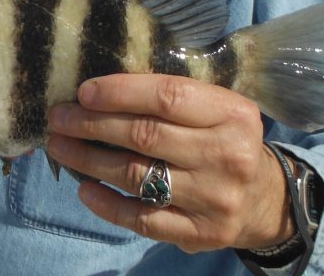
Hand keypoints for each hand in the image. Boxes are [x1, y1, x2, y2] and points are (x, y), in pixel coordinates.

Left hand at [46, 73, 292, 252]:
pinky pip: (143, 219)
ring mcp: (215, 199)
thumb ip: (172, 97)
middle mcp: (228, 156)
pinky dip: (108, 204)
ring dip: (88, 160)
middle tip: (58, 118)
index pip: (167, 96)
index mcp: (233, 113)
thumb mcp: (216, 108)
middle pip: (145, 135)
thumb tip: (99, 89)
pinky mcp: (201, 234)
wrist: (265, 199)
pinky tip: (84, 188)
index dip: (119, 92)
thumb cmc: (224, 139)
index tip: (82, 92)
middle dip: (91, 124)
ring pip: (137, 176)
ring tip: (59, 146)